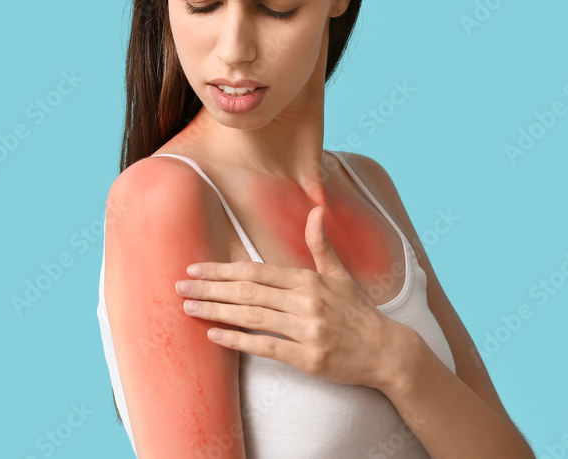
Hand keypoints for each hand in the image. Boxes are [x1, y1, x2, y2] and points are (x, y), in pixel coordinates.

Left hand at [173, 205, 407, 390]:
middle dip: (210, 287)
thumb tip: (316, 210)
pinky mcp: (308, 357)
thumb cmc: (358, 312)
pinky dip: (237, 339)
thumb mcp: (340, 275)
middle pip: (248, 291)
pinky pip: (265, 346)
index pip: (256, 271)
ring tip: (188, 306)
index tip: (195, 267)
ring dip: (216, 310)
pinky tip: (214, 334)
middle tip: (180, 286)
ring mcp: (307, 330)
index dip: (223, 269)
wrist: (387, 352)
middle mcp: (306, 302)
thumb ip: (320, 245)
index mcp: (308, 280)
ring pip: (252, 316)